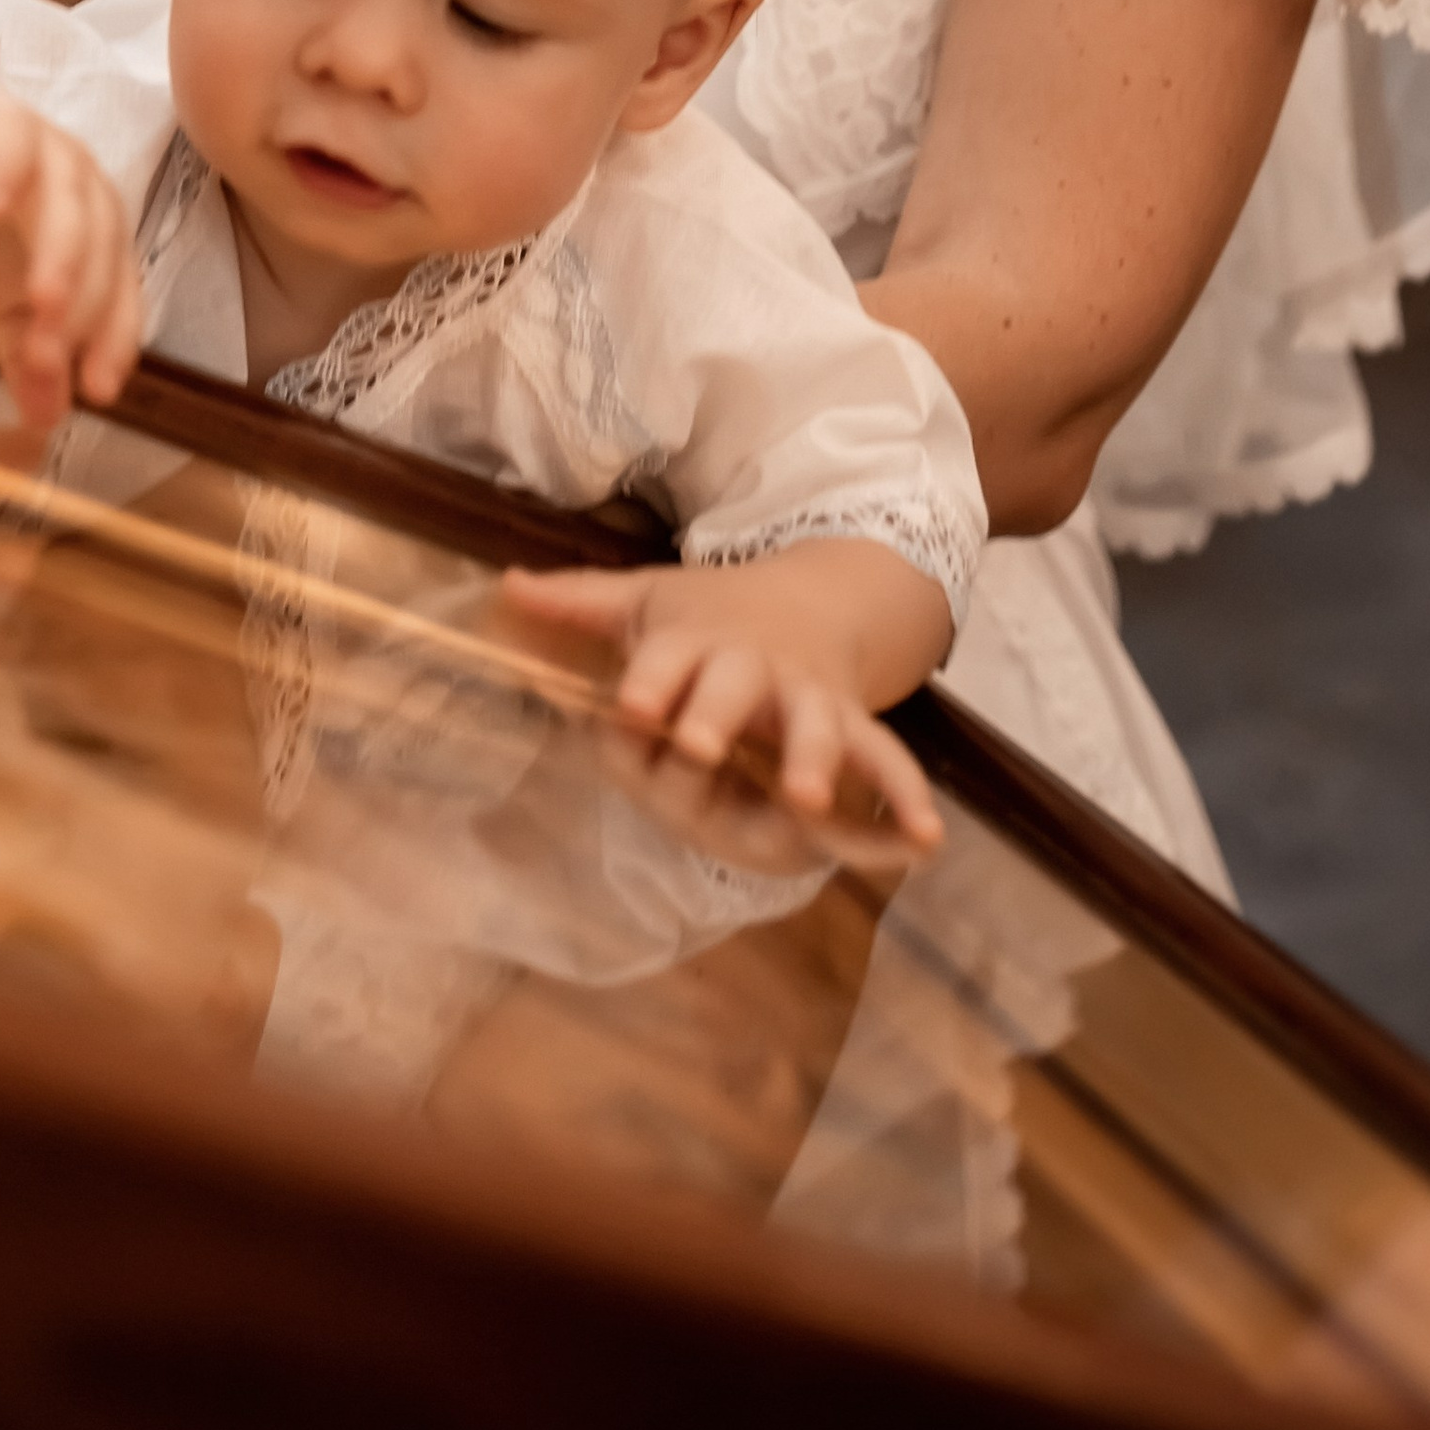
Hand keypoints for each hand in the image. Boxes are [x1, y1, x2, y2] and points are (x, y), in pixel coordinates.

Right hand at [0, 72, 140, 431]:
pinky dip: (3, 172)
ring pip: (67, 200)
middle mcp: (85, 191)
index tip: (96, 393)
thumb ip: (23, 356)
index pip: (119, 293)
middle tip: (50, 357)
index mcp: (98, 236)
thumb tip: (44, 422)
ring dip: (58, 250)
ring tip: (40, 299)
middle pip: (100, 250)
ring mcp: (46, 150)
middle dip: (80, 307)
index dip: (112, 341)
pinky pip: (9, 142)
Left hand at [506, 553, 942, 844]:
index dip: (650, 680)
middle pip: (735, 688)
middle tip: (701, 746)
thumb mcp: (644, 600)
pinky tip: (926, 841)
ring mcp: (806, 697)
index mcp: (695, 638)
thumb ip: (577, 606)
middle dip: (720, 715)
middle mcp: (752, 667)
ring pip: (812, 724)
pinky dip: (906, 798)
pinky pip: (883, 761)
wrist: (808, 600)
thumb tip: (503, 587)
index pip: (665, 658)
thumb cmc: (705, 617)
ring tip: (807, 798)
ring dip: (811, 758)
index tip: (631, 705)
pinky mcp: (849, 724)